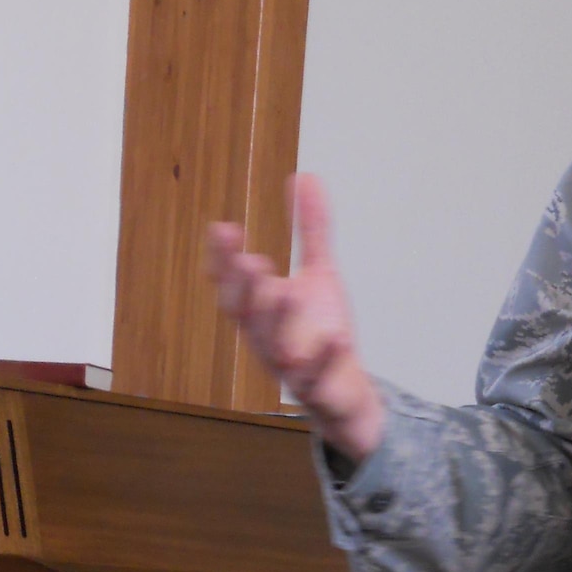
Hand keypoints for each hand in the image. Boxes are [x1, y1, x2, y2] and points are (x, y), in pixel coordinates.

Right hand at [205, 174, 383, 461]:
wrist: (348, 396)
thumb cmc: (322, 334)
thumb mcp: (319, 276)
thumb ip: (310, 231)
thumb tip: (304, 176)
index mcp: (263, 313)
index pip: (233, 286)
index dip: (224, 262)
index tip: (222, 228)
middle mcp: (269, 341)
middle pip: (247, 317)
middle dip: (244, 287)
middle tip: (247, 258)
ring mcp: (294, 370)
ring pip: (277, 349)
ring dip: (278, 320)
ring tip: (283, 289)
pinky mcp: (322, 392)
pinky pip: (320, 381)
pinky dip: (325, 361)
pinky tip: (337, 339)